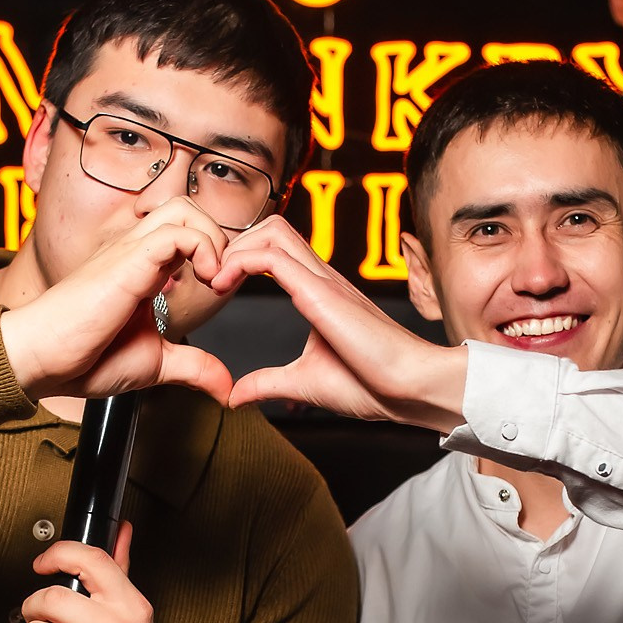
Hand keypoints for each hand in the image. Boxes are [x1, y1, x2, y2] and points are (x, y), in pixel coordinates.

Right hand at [0, 202, 234, 402]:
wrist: (42, 358)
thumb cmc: (84, 357)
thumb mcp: (155, 363)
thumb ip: (193, 367)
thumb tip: (225, 387)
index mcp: (144, 268)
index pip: (188, 233)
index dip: (217, 253)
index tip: (224, 289)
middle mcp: (137, 251)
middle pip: (188, 208)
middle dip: (219, 237)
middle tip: (221, 280)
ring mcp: (131, 252)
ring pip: (184, 209)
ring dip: (213, 238)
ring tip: (214, 279)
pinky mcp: (128, 261)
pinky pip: (176, 232)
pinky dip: (203, 249)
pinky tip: (205, 283)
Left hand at [211, 217, 467, 428]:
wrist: (409, 389)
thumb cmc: (372, 386)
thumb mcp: (304, 383)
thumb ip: (267, 383)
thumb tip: (236, 396)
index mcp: (319, 292)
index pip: (275, 248)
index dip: (240, 256)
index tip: (218, 287)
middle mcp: (321, 277)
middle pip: (272, 226)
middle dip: (234, 243)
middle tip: (212, 279)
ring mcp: (323, 280)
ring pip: (272, 230)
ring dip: (235, 248)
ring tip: (217, 280)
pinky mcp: (321, 293)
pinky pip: (272, 257)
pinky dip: (240, 261)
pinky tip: (225, 285)